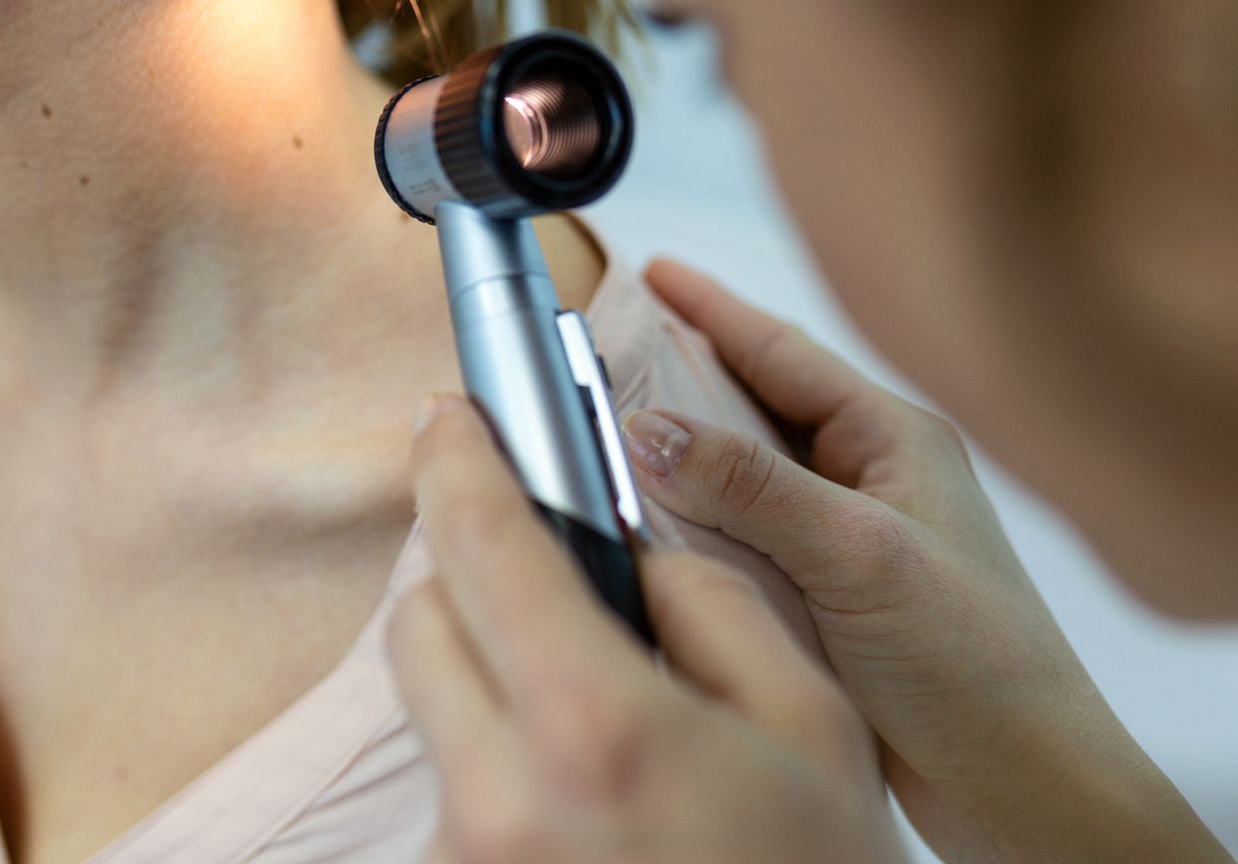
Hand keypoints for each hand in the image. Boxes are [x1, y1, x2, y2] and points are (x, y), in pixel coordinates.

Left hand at [389, 392, 903, 863]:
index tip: (447, 417)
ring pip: (434, 712)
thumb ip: (718, 608)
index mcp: (593, 730)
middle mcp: (501, 800)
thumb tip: (637, 543)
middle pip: (421, 623)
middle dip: (464, 571)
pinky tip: (583, 784)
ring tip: (588, 701)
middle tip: (531, 558)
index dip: (459, 462)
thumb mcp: (817, 733)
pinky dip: (498, 755)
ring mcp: (469, 861)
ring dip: (484, 673)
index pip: (482, 547)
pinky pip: (455, 790)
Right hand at [633, 258, 1231, 863]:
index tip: (650, 272)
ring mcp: (844, 539)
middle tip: (601, 357)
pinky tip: (646, 536)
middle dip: (677, 379)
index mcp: (892, 439)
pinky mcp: (824, 600)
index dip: (710, 309)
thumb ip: (752, 487)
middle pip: (750, 407)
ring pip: (738, 479)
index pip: (781, 351)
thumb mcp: (858, 556)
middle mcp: (867, 478)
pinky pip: (740, 543)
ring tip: (604, 439)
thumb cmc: (980, 666)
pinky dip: (691, 533)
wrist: (1024, 785)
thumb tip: (652, 430)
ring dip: (679, 463)